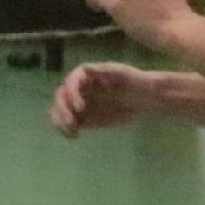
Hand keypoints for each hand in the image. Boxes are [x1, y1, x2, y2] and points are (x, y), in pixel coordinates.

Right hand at [51, 61, 167, 137]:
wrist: (145, 98)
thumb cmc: (136, 82)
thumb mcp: (123, 74)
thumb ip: (105, 71)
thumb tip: (86, 68)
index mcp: (85, 75)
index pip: (71, 83)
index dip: (71, 94)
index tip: (80, 108)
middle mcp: (77, 88)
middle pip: (61, 97)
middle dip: (63, 110)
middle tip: (72, 123)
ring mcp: (78, 103)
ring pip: (59, 111)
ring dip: (60, 121)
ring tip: (72, 131)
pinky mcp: (82, 118)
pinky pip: (68, 123)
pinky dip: (66, 130)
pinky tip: (73, 136)